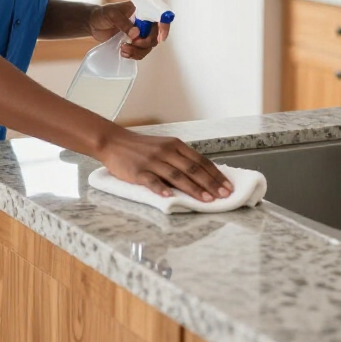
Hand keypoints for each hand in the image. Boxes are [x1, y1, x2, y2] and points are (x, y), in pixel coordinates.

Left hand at [89, 0, 169, 59]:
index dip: (164, 27)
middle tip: (132, 43)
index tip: (161, 38)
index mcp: (142, 10)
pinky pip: (140, 52)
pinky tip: (123, 52)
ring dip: (138, 51)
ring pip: (148, 46)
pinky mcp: (133, 43)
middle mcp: (144, 22)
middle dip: (145, 43)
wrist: (92, 23)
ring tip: (123, 49)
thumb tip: (136, 34)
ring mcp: (139, 33)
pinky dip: (134, 55)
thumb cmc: (102, 14)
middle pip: (155, 36)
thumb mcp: (111, 15)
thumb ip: (123, 23)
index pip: (159, 16)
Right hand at [100, 128, 231, 200]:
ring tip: (206, 200)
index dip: (215, 174)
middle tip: (223, 196)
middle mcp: (166, 151)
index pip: (200, 160)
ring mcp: (152, 161)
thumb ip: (180, 158)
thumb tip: (203, 175)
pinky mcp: (138, 171)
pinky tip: (171, 197)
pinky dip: (162, 189)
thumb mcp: (163, 146)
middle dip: (210, 183)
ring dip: (193, 188)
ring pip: (176, 176)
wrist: (113, 142)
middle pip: (192, 168)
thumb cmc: (140, 147)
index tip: (227, 186)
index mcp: (174, 145)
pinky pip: (152, 181)